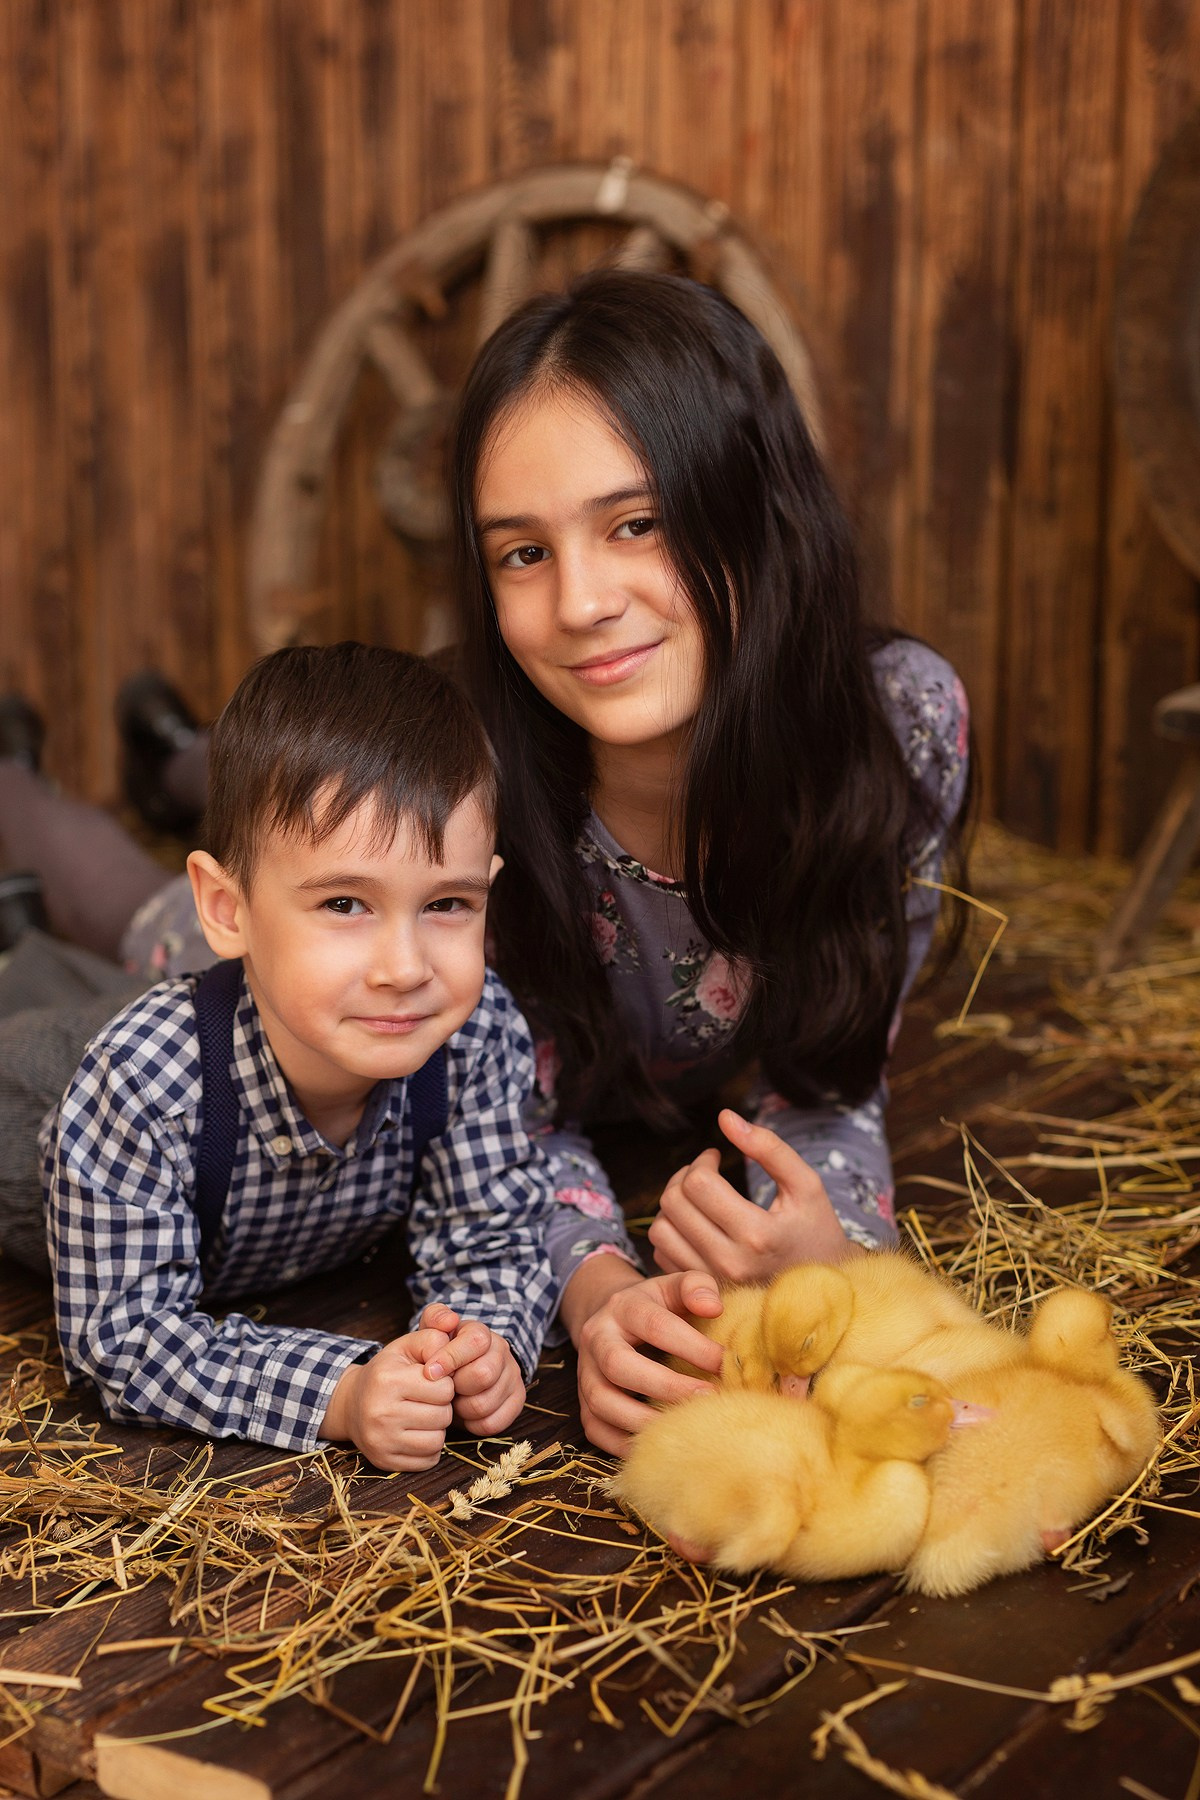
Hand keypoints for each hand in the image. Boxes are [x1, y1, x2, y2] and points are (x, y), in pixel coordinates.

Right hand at [320, 1327, 454, 1470]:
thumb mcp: (405, 1346)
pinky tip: (417, 1433)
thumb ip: (432, 1337)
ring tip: (423, 1416)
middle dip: (442, 1407)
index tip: (432, 1382)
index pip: (444, 1389)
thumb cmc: (386, 1372)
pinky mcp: (385, 1461)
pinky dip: (429, 1449)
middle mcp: (381, 1413)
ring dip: (436, 1429)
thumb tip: (453, 1340)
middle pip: (443, 1416)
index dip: (445, 1384)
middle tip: (427, 1401)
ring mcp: (381, 1441)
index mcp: (388, 1380)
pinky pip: (427, 1460)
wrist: (351, 1404)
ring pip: (437, 1441)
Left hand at [419, 1304, 526, 1435]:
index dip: (451, 1358)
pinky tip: (465, 1413)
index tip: (430, 1372)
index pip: (476, 1341)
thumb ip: (435, 1318)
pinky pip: (492, 1423)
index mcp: (483, 1334)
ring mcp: (513, 1378)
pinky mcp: (517, 1402)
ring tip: (453, 1401)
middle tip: (445, 1388)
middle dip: (456, 1386)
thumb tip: (449, 1320)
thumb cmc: (442, 1353)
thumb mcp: (434, 1331)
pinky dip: (473, 1424)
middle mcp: (503, 1353)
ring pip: (485, 1404)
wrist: (461, 1371)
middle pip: (482, 1375)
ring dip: (461, 1408)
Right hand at [575, 1269, 725, 1456]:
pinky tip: (660, 1444)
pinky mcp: (584, 1404)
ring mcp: (585, 1373)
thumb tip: (713, 1307)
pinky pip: (595, 1429)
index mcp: (622, 1306)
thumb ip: (697, 1286)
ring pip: (601, 1401)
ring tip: (685, 1427)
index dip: (691, 1345)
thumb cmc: (656, 1307)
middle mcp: (596, 1338)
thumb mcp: (674, 1286)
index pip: (653, 1324)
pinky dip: (624, 1443)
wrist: (611, 1320)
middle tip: (708, 1399)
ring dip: (644, 1420)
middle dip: (665, 1386)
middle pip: (618, 1364)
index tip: (724, 1363)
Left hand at [648, 1108, 854, 1281]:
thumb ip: (769, 1147)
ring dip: (673, 1203)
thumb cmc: (816, 1230)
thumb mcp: (805, 1185)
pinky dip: (673, 1231)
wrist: (822, 1290)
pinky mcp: (699, 1290)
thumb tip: (724, 1116)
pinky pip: (661, 1253)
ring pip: (659, 1229)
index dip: (703, 1160)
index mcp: (757, 1235)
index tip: (716, 1156)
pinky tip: (697, 1223)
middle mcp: (729, 1263)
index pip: (699, 1183)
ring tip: (698, 1196)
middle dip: (684, 1176)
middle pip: (673, 1203)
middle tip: (705, 1172)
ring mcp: (711, 1282)